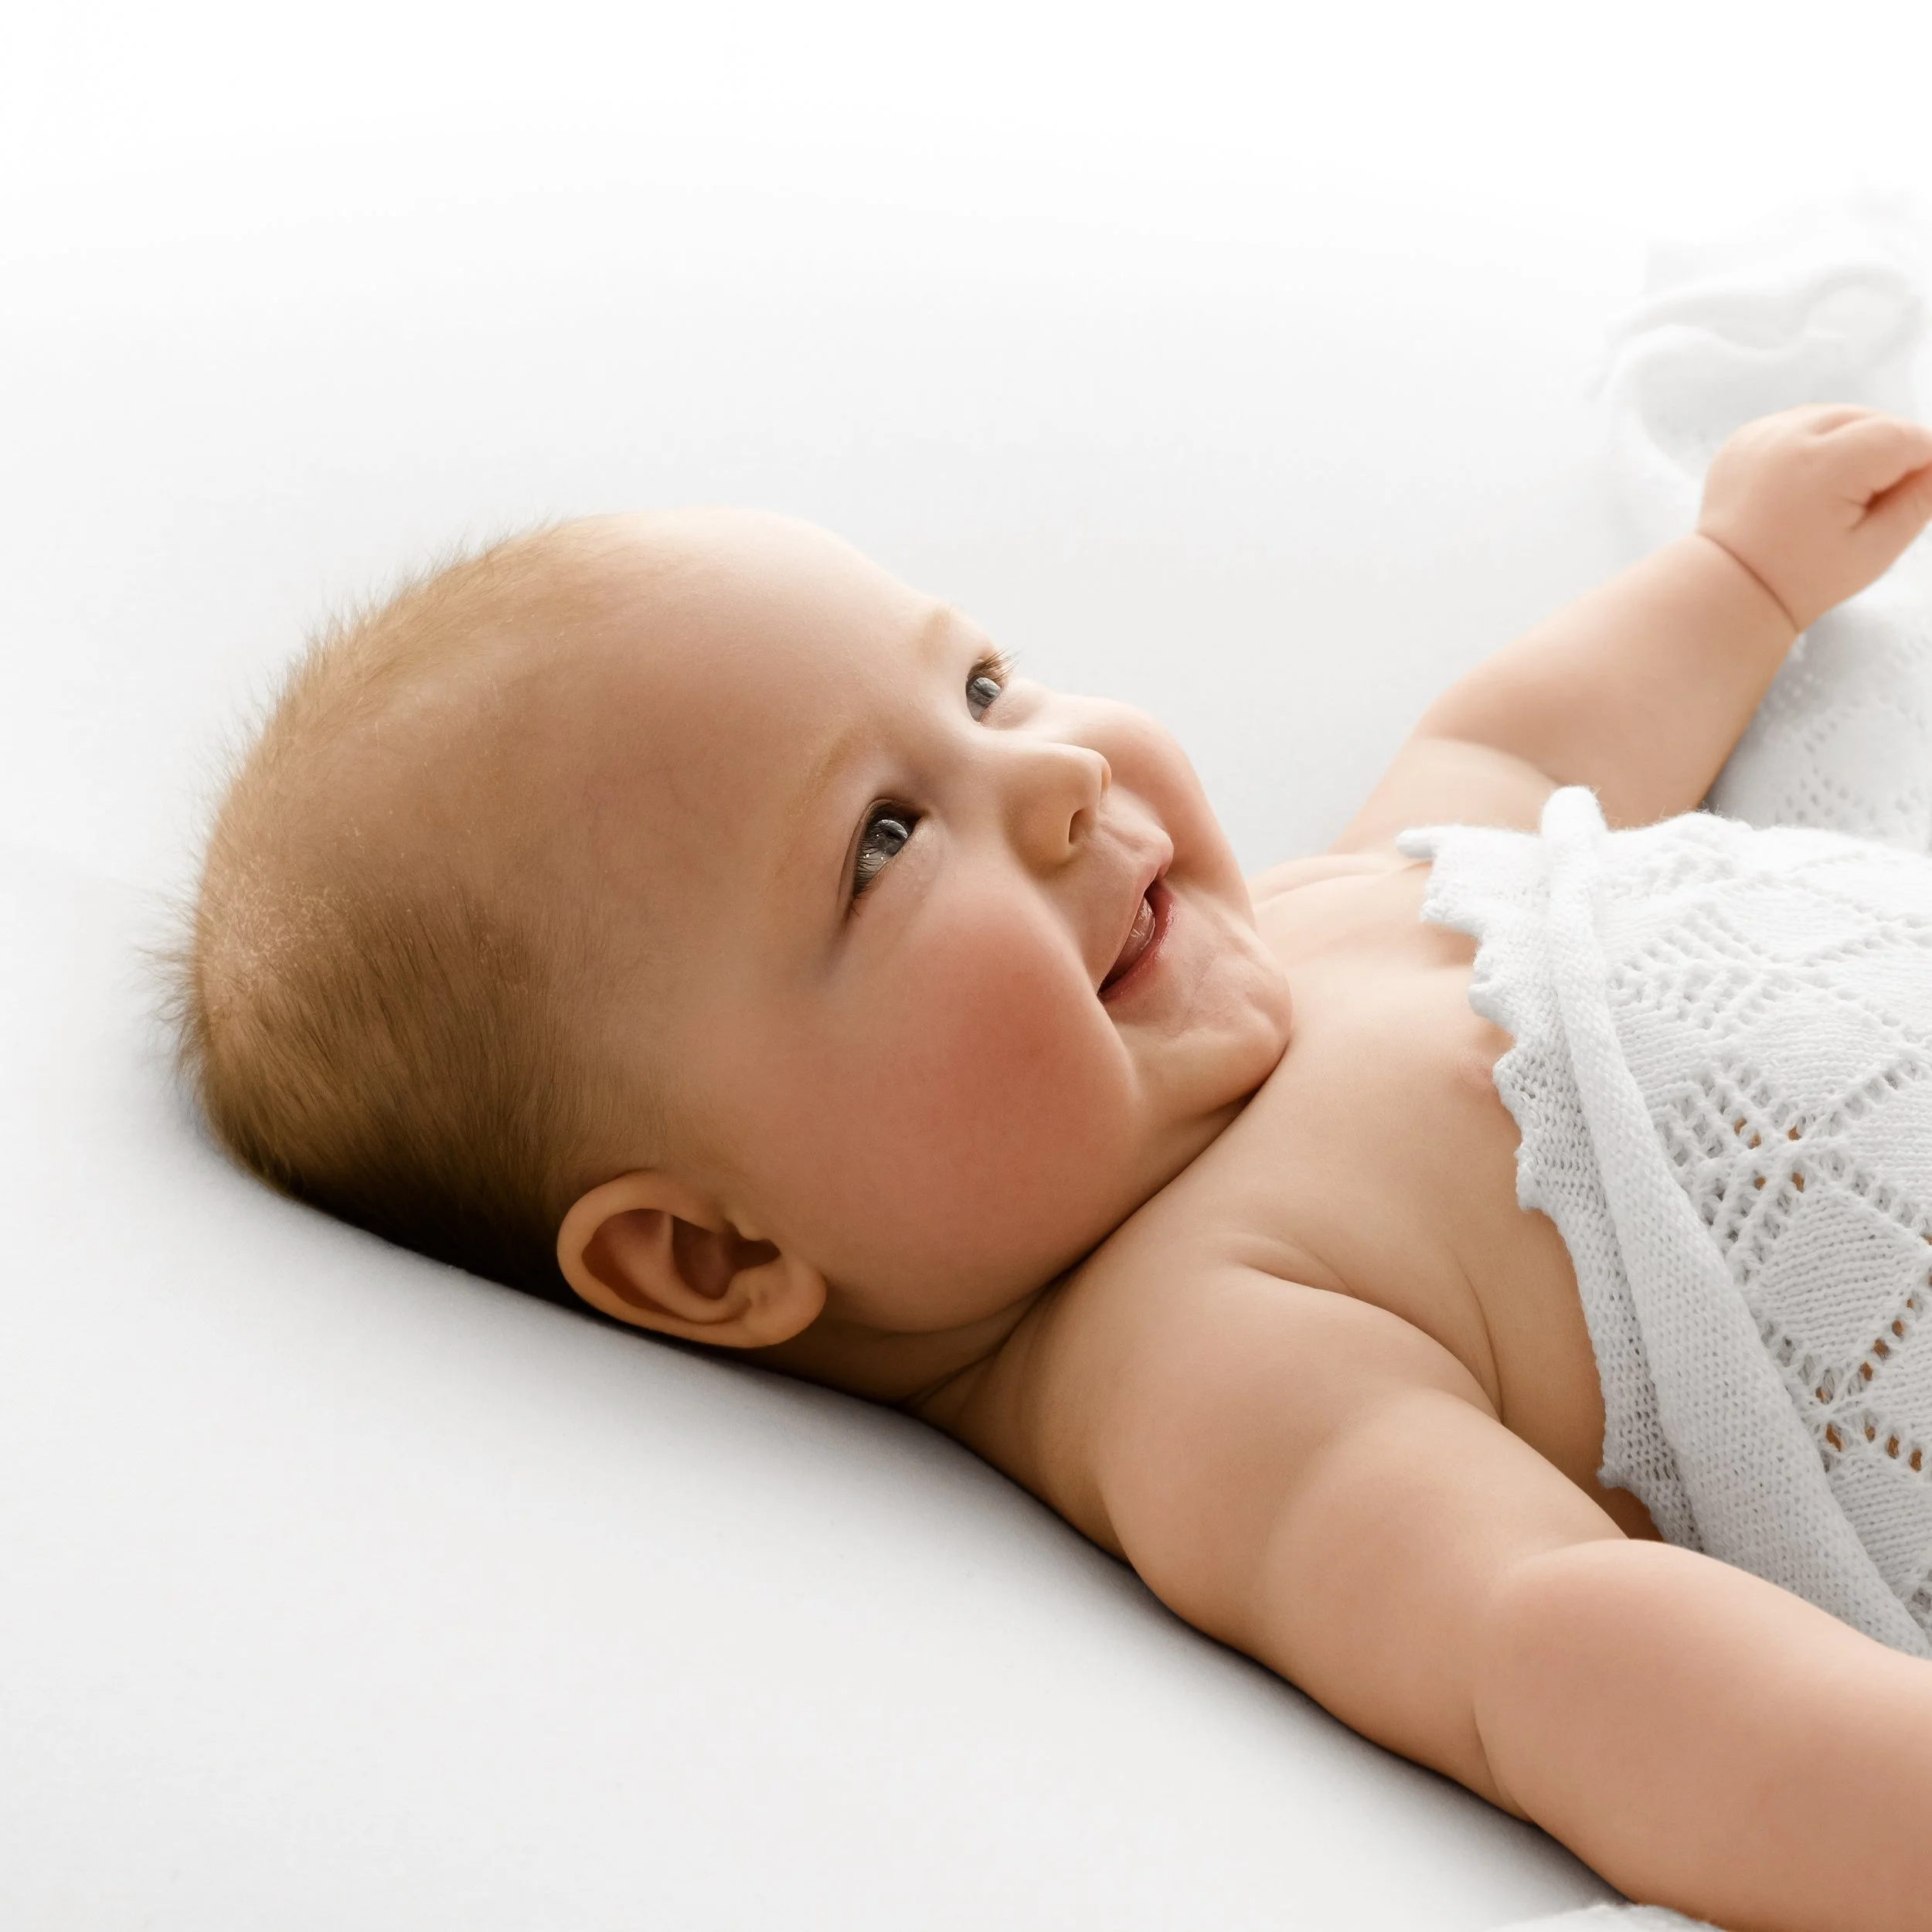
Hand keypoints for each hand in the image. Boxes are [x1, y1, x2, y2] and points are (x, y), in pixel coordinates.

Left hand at [1696, 405, 1931, 631]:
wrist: (1731, 588)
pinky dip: (1816, 442)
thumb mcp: (1877, 547)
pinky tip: (1810, 481)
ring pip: (1837, 416)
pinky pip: (1799, 424)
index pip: (1904, 437)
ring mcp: (1762, 433)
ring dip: (1854, 442)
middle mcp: (1790, 437)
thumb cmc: (1804, 578)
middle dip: (1889, 450)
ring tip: (1844, 490)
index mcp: (1826, 464)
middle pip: (1871, 419)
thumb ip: (1919, 498)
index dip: (1925, 460)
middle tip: (1877, 498)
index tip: (1918, 487)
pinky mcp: (1745, 438)